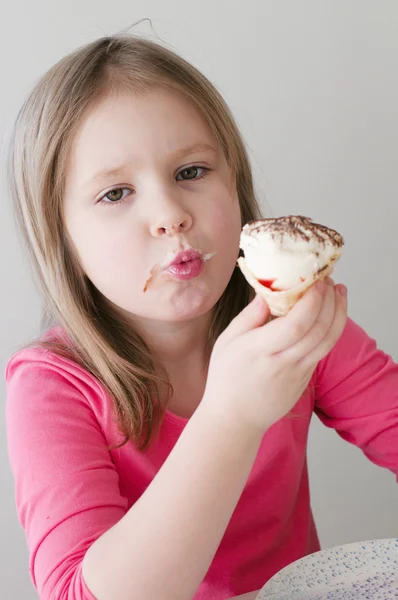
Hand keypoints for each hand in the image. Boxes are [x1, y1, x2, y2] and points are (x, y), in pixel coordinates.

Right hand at [202, 278, 346, 433]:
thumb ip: (249, 316)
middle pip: (319, 330)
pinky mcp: (306, 380)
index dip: (312, 300)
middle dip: (330, 300)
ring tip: (339, 292)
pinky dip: (331, 328)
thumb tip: (268, 292)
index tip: (316, 280)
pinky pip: (323, 350)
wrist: (235, 418)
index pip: (297, 323)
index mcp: (261, 350)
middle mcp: (284, 362)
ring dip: (339, 313)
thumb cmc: (226, 377)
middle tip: (329, 279)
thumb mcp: (227, 341)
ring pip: (328, 341)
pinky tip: (328, 313)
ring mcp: (299, 374)